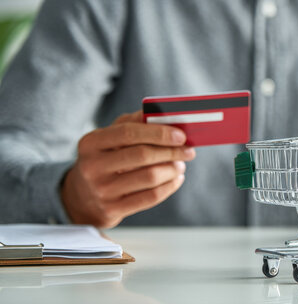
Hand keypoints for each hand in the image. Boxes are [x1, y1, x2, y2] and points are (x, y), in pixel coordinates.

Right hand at [61, 111, 195, 227]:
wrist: (81, 197)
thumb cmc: (104, 159)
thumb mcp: (109, 138)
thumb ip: (133, 123)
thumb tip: (163, 115)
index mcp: (91, 143)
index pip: (129, 133)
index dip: (158, 133)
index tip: (181, 135)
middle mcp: (93, 167)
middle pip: (142, 155)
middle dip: (172, 152)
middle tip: (188, 151)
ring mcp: (102, 190)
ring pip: (150, 177)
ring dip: (173, 169)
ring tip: (180, 165)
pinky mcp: (113, 209)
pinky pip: (151, 197)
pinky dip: (170, 186)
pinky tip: (176, 179)